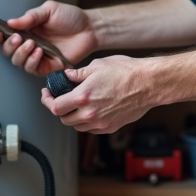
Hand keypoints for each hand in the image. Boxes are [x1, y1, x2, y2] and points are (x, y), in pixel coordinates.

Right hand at [0, 0, 97, 75]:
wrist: (89, 29)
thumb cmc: (71, 18)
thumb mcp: (49, 10)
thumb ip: (30, 17)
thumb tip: (11, 22)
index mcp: (27, 30)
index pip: (6, 36)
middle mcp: (30, 44)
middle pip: (8, 52)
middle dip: (9, 46)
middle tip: (17, 38)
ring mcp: (38, 56)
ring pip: (18, 62)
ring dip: (21, 54)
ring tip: (32, 43)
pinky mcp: (47, 66)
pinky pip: (32, 69)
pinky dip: (32, 61)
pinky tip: (39, 52)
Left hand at [41, 56, 155, 133]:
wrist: (148, 84)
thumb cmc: (126, 72)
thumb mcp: (98, 66)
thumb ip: (78, 74)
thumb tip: (67, 76)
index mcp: (83, 96)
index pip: (55, 106)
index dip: (47, 101)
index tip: (47, 94)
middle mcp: (90, 113)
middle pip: (64, 119)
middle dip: (59, 109)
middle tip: (60, 99)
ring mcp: (100, 122)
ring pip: (76, 126)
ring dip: (72, 116)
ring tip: (75, 105)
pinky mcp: (110, 127)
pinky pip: (91, 129)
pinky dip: (86, 122)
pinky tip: (90, 110)